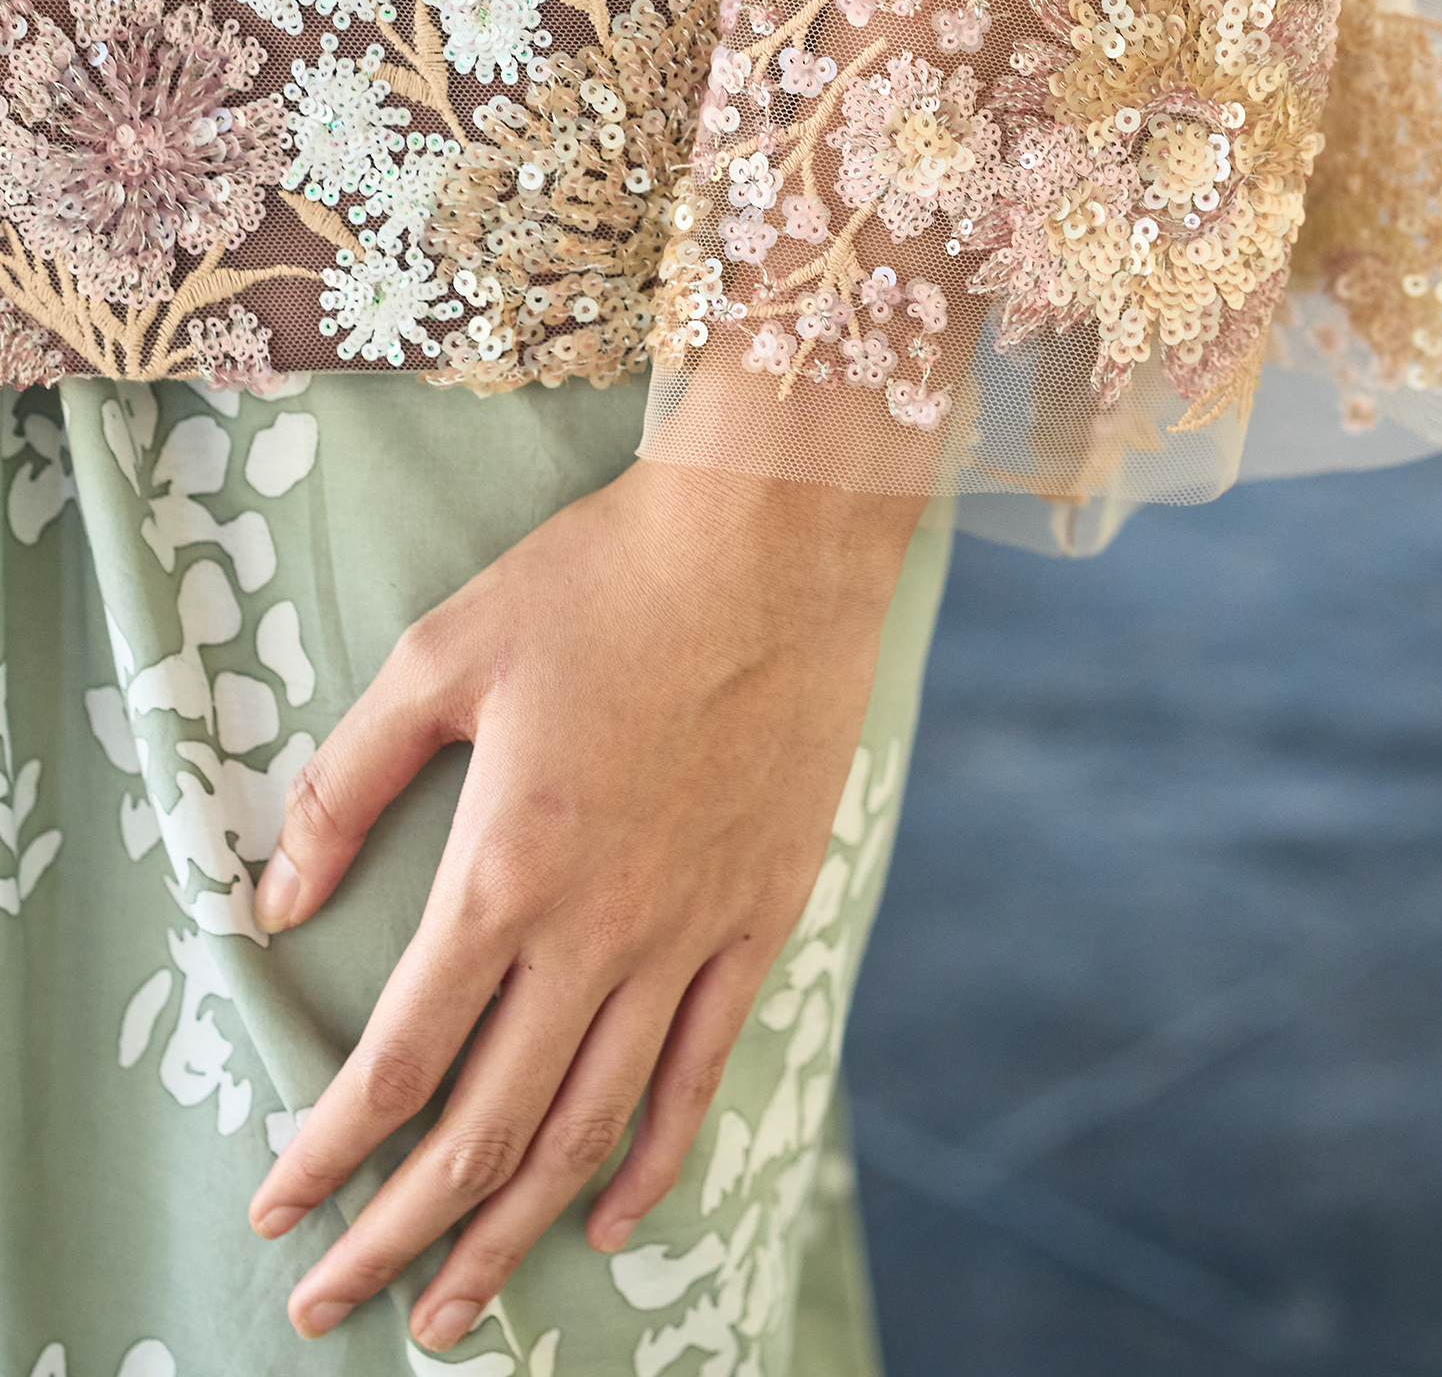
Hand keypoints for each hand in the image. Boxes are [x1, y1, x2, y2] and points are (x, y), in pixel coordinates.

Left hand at [244, 455, 924, 1347]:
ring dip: (513, 1234)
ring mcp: (688, 932)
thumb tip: (274, 899)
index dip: (329, 1152)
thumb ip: (348, 781)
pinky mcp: (759, 913)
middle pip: (487, 1132)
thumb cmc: (600, 577)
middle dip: (399, 1236)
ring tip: (453, 1309)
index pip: (399, 1060)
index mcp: (506, 868)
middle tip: (334, 1304)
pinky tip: (613, 1221)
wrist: (774, 536)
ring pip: (591, 1131)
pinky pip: (701, 1071)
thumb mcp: (442, 653)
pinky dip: (653, 1161)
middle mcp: (598, 929)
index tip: (276, 1207)